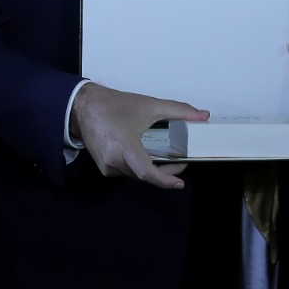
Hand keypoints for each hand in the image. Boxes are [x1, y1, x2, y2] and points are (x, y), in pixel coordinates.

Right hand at [69, 82, 203, 189]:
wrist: (84, 106)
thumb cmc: (116, 105)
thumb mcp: (149, 105)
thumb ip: (179, 111)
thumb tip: (204, 115)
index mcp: (124, 147)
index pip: (146, 172)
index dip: (164, 180)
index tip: (180, 183)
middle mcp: (113, 161)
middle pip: (144, 175)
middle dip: (164, 173)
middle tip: (181, 163)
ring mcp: (106, 167)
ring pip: (135, 176)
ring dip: (152, 171)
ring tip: (167, 160)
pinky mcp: (103, 167)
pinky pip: (126, 173)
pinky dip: (139, 168)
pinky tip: (148, 158)